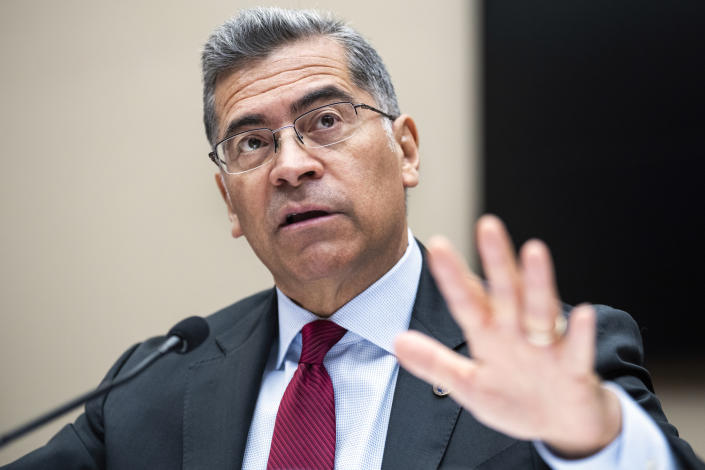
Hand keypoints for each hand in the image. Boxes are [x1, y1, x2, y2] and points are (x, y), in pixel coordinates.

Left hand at [395, 215, 621, 457]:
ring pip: (540, 311)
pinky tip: (581, 313)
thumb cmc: (514, 400)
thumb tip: (396, 341)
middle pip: (505, 292)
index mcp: (490, 336)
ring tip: (534, 250)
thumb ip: (435, 363)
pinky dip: (579, 334)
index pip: (467, 302)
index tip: (438, 247)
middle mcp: (517, 333)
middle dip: (496, 261)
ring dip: (538, 282)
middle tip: (487, 225)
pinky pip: (577, 350)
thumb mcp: (469, 385)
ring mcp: (547, 348)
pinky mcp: (574, 369)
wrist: (564, 426)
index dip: (452, 277)